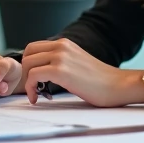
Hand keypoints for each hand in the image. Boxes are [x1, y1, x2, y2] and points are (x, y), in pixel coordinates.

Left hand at [21, 38, 143, 106]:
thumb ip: (61, 61)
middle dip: (25, 72)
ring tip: (35, 94)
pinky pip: (33, 76)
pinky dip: (30, 89)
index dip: (28, 64)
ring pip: (27, 65)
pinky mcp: (60, 71)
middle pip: (27, 54)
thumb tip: (44, 71)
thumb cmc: (101, 81)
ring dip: (26, 82)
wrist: (118, 86)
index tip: (32, 79)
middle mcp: (61, 46)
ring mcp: (60, 57)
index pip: (33, 47)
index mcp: (64, 43)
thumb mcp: (77, 62)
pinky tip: (36, 98)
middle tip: (32, 87)